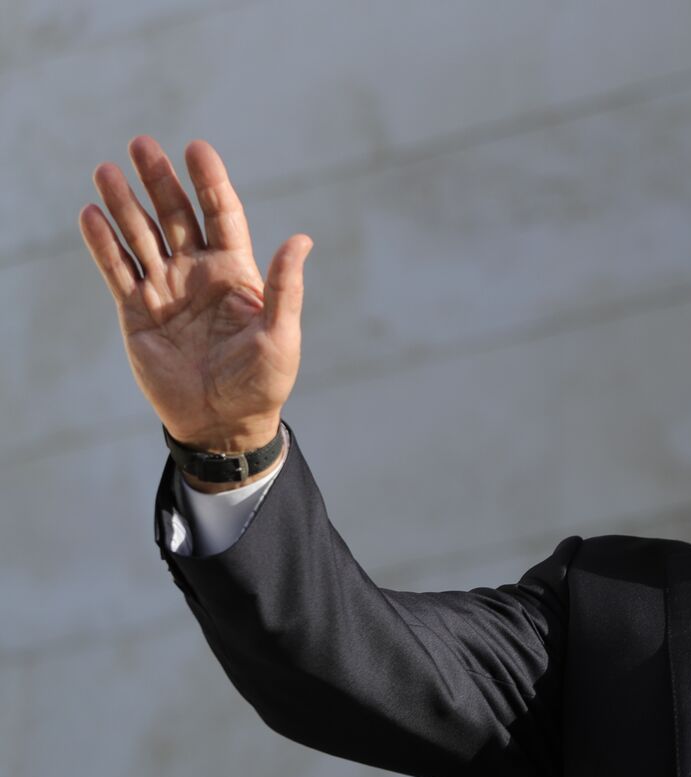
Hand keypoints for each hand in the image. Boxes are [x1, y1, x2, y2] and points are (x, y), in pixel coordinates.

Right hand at [79, 136, 311, 452]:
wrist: (224, 422)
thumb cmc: (262, 381)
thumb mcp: (281, 335)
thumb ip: (284, 286)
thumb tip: (302, 239)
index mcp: (236, 272)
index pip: (221, 214)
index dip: (209, 181)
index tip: (196, 148)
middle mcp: (198, 273)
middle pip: (176, 215)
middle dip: (159, 180)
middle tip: (140, 143)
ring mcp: (166, 290)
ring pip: (141, 236)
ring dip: (124, 204)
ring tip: (106, 170)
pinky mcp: (138, 312)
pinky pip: (118, 270)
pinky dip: (103, 244)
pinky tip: (91, 214)